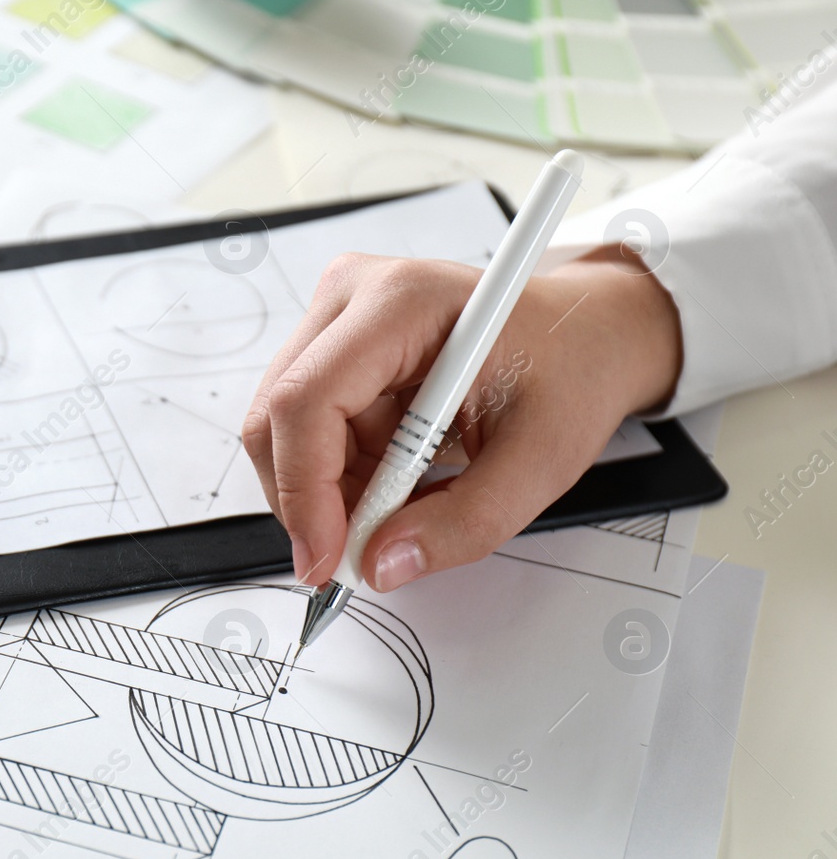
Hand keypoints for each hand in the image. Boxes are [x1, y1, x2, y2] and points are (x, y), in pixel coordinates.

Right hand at [242, 248, 682, 591]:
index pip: (309, 399)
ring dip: (326, 489)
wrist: (580, 335)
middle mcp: (354, 295)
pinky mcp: (330, 344)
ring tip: (399, 504)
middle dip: (308, 500)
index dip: (305, 489)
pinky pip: (303, 429)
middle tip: (358, 554)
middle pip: (278, 415)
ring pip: (282, 429)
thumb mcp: (540, 461)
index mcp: (404, 301)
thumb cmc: (567, 371)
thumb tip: (383, 563)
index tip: (327, 558)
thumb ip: (464, 522)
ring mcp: (335, 316)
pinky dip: (336, 474)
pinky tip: (392, 477)